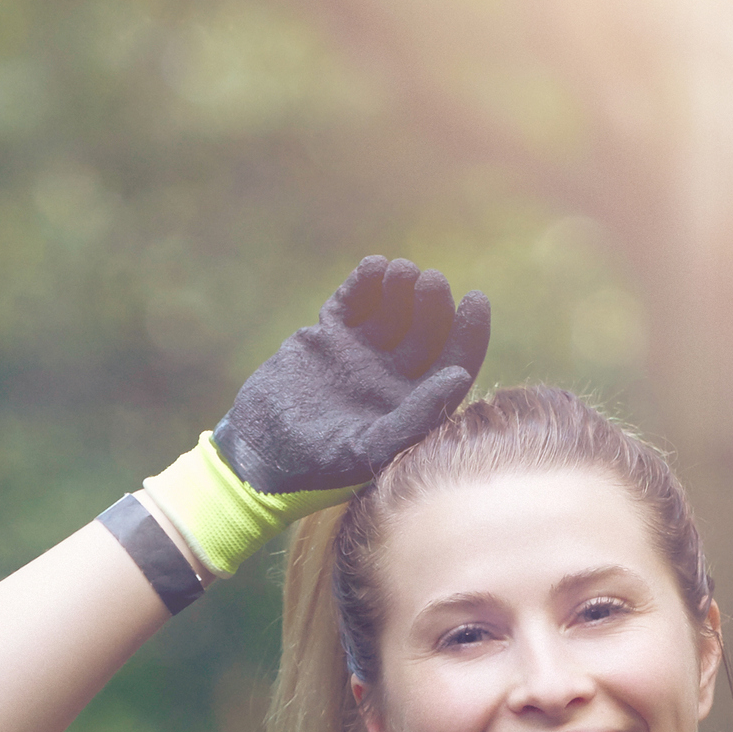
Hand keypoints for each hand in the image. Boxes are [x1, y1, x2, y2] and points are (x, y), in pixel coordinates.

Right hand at [217, 255, 492, 495]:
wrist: (257, 452)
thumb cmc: (316, 464)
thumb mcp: (369, 448)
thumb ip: (415, 417)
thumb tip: (461, 376)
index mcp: (414, 405)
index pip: (454, 360)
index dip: (469, 331)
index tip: (475, 299)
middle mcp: (393, 377)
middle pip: (427, 329)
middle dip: (432, 301)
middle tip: (430, 281)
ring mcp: (360, 354)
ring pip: (394, 309)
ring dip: (401, 286)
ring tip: (400, 271)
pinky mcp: (328, 336)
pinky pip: (353, 302)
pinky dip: (365, 283)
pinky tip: (374, 267)